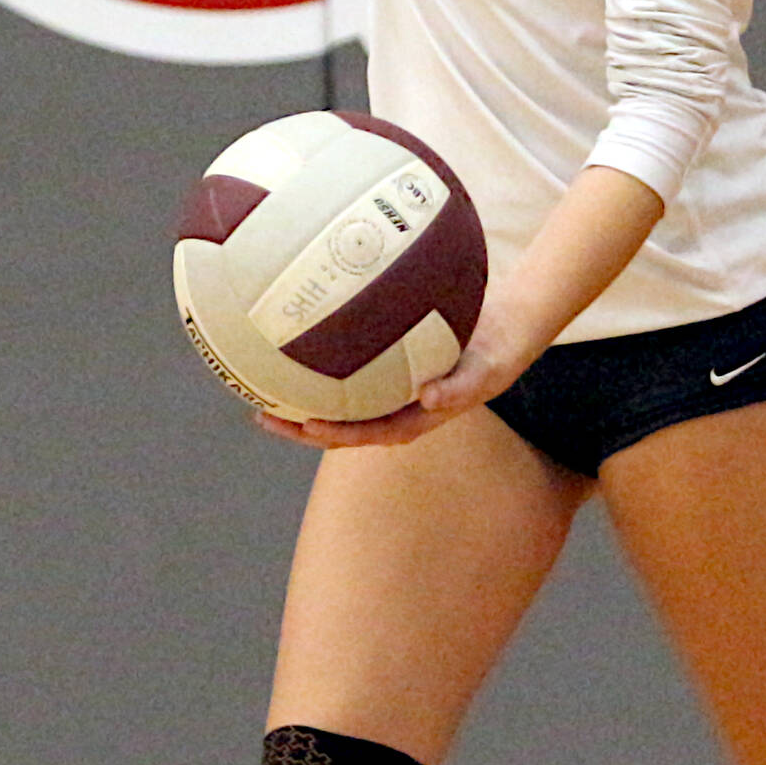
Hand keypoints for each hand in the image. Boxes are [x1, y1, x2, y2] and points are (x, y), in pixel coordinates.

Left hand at [253, 301, 540, 450]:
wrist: (505, 329)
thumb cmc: (495, 355)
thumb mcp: (484, 373)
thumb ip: (458, 388)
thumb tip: (427, 396)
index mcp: (411, 420)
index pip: (363, 435)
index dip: (332, 434)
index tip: (303, 425)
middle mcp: (393, 408)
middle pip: (338, 423)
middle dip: (298, 424)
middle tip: (260, 412)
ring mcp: (387, 388)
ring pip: (336, 396)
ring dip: (300, 394)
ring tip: (261, 380)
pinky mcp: (386, 364)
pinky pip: (347, 363)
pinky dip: (321, 357)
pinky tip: (299, 332)